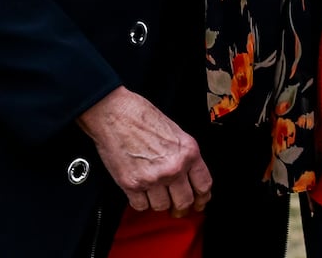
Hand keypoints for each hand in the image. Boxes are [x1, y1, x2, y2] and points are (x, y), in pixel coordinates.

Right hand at [77, 87, 210, 215]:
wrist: (116, 114)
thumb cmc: (143, 118)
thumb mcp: (176, 133)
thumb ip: (185, 156)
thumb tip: (189, 176)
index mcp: (189, 152)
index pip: (204, 185)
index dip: (202, 199)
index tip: (199, 203)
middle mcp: (173, 167)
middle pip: (184, 202)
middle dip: (181, 208)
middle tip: (176, 208)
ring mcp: (152, 178)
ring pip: (161, 206)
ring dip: (158, 203)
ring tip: (154, 193)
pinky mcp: (132, 184)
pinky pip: (141, 206)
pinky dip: (141, 202)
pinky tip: (140, 192)